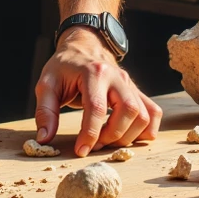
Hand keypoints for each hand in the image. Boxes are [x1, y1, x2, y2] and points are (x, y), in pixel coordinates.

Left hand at [34, 28, 161, 156]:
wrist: (84, 46)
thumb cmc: (64, 67)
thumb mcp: (47, 84)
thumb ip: (45, 111)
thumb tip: (44, 139)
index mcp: (94, 72)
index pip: (97, 108)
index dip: (90, 134)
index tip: (80, 151)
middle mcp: (117, 77)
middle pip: (129, 111)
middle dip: (112, 135)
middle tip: (94, 144)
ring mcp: (131, 84)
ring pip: (144, 115)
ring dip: (127, 136)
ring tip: (106, 140)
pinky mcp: (137, 92)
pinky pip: (153, 113)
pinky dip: (146, 130)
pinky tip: (127, 135)